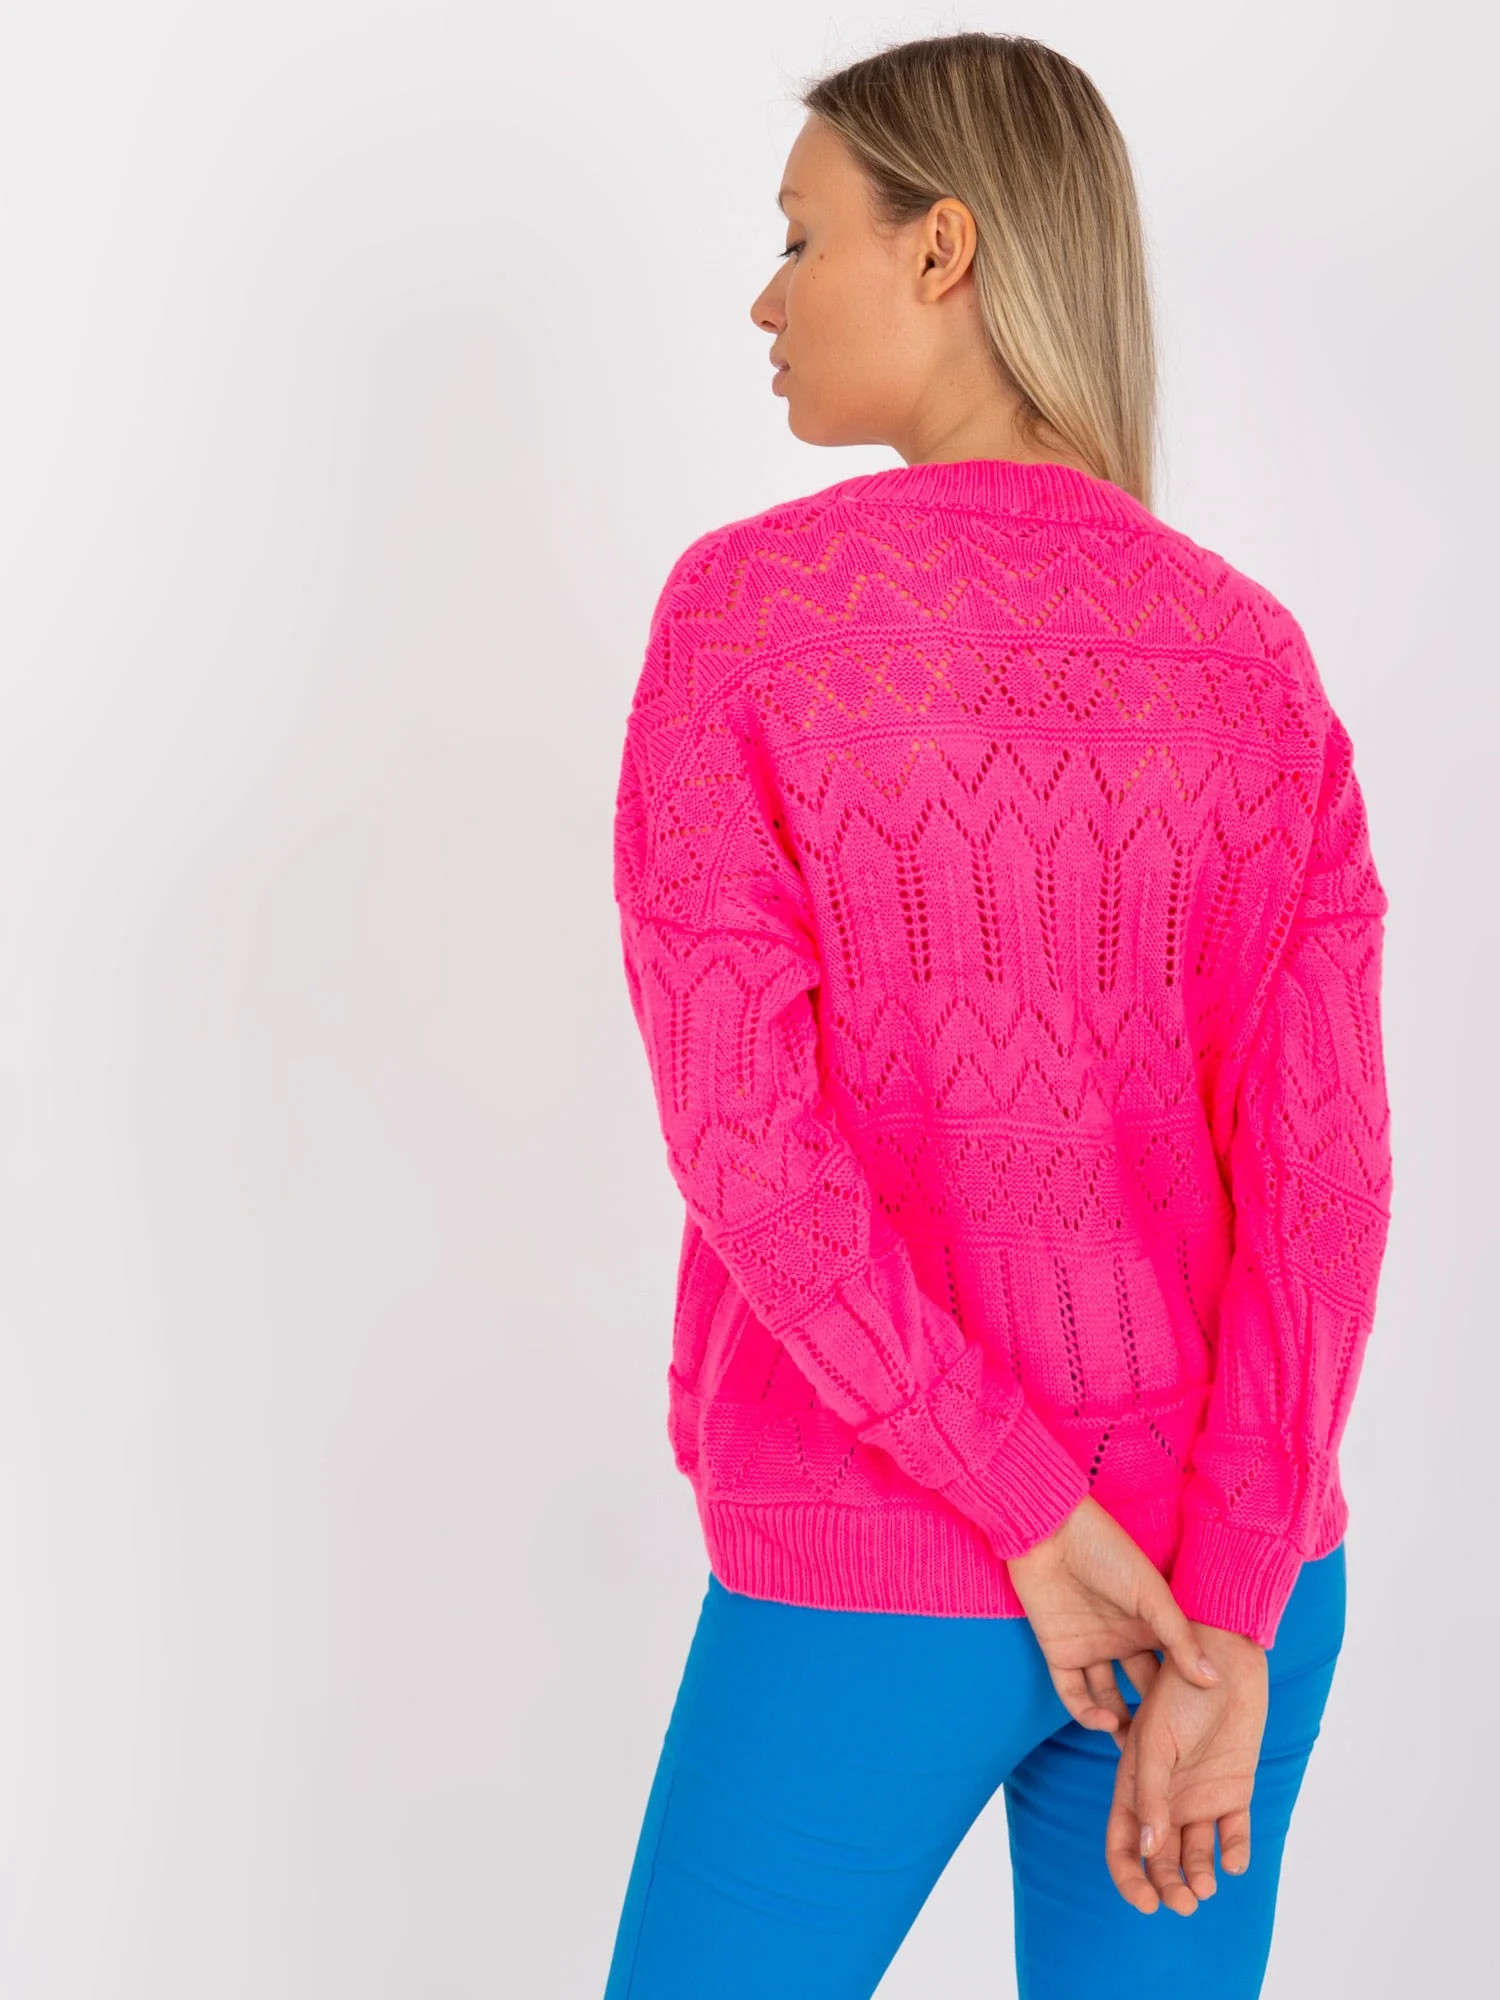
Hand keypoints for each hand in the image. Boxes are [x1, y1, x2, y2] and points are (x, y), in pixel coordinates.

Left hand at [1005, 1496, 1220, 1734]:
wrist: (1050, 1530)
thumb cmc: (1107, 1551)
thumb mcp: (1152, 1595)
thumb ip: (1179, 1639)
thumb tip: (1214, 1682)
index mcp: (1149, 1623)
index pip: (1171, 1668)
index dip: (1185, 1697)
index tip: (1202, 1728)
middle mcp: (1121, 1638)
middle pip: (1140, 1689)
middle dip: (1152, 1722)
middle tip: (1167, 1754)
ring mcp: (1090, 1646)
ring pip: (1106, 1697)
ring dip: (1119, 1724)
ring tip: (1133, 1748)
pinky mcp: (1058, 1651)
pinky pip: (1073, 1692)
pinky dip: (1086, 1713)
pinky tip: (1106, 1723)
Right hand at [1103, 1622, 1267, 1914]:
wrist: (1226, 1660)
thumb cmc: (1180, 1691)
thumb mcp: (1155, 1740)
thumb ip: (1149, 1793)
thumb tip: (1145, 1848)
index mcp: (1134, 1782)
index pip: (1123, 1841)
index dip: (1128, 1876)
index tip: (1146, 1902)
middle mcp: (1165, 1796)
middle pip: (1159, 1858)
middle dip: (1167, 1886)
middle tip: (1185, 1903)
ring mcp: (1200, 1795)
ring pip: (1195, 1853)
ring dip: (1198, 1876)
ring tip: (1207, 1888)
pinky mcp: (1234, 1791)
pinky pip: (1233, 1832)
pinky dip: (1234, 1852)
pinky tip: (1234, 1862)